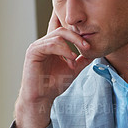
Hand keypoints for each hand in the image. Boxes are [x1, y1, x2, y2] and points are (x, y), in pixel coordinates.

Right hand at [14, 11, 92, 127]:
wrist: (43, 97)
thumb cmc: (55, 84)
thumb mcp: (74, 69)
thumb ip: (83, 60)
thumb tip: (95, 52)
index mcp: (53, 45)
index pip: (63, 30)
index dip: (75, 29)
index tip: (89, 37)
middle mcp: (44, 43)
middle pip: (63, 30)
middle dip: (77, 37)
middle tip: (87, 46)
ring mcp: (38, 46)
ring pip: (57, 35)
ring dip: (70, 45)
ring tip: (75, 58)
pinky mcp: (33, 52)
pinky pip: (49, 44)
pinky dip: (62, 49)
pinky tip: (70, 58)